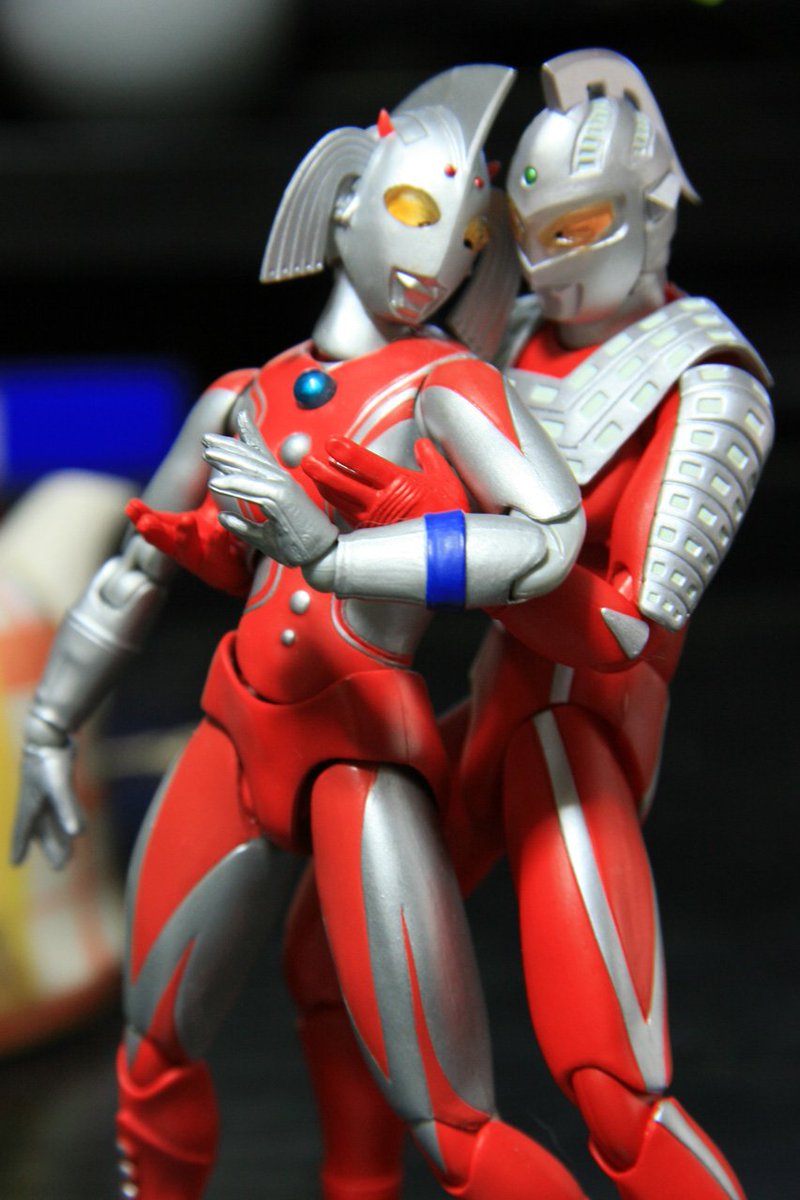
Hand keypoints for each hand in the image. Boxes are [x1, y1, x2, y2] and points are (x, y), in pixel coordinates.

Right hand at [12, 733, 83, 869]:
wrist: (50, 731)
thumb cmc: (50, 758)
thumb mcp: (59, 785)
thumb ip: (68, 808)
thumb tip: (79, 834)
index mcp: (30, 803)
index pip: (24, 830)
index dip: (20, 846)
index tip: (15, 863)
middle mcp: (35, 798)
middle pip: (42, 829)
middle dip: (51, 848)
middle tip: (60, 866)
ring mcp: (46, 789)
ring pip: (52, 818)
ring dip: (60, 835)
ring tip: (69, 853)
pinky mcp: (58, 779)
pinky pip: (61, 805)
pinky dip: (66, 816)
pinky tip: (76, 825)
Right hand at [126, 495, 252, 596]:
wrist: (246, 567)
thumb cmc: (224, 537)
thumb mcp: (214, 511)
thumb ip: (209, 490)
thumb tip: (208, 460)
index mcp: (180, 532)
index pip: (158, 522)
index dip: (142, 515)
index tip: (131, 505)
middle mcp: (186, 548)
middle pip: (163, 540)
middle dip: (153, 531)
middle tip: (144, 523)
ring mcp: (202, 560)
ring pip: (188, 551)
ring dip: (184, 536)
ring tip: (186, 521)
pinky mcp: (221, 569)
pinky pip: (218, 555)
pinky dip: (217, 542)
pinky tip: (219, 530)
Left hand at [203, 411, 337, 565]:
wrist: (322, 557)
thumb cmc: (296, 547)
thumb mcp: (263, 537)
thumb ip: (243, 526)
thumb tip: (223, 518)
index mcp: (281, 487)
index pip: (264, 456)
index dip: (250, 435)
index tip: (240, 417)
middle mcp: (283, 482)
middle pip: (252, 457)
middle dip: (228, 446)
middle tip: (205, 439)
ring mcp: (284, 488)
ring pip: (250, 469)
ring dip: (226, 460)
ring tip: (205, 453)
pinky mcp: (283, 499)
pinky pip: (253, 489)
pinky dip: (234, 485)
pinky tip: (215, 483)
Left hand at [303, 436, 468, 527]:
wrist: (450, 551)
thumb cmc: (448, 513)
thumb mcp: (445, 480)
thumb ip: (430, 458)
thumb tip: (422, 444)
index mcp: (400, 484)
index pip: (368, 465)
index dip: (348, 453)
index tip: (331, 442)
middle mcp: (382, 502)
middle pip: (346, 485)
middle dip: (324, 472)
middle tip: (307, 461)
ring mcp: (374, 520)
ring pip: (343, 501)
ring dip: (326, 487)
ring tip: (312, 475)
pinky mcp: (371, 533)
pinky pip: (348, 517)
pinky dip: (336, 504)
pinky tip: (328, 496)